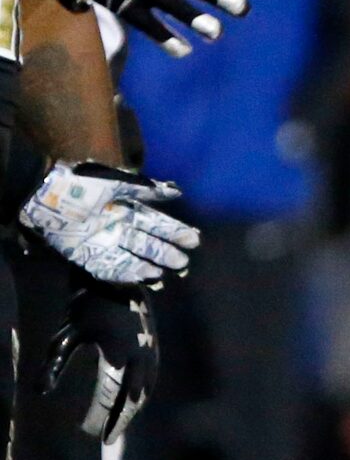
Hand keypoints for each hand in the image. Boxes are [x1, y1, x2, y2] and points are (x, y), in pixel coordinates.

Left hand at [20, 162, 199, 285]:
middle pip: (147, 244)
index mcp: (128, 210)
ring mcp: (104, 244)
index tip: (193, 240)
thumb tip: (178, 193)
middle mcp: (119, 229)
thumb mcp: (117, 183)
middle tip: (182, 262)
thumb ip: (146, 189)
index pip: (157, 224)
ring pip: (131, 258)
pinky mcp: (86, 256)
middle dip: (165, 253)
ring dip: (147, 266)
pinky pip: (108, 268)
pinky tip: (140, 276)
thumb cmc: (83, 185)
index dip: (175, 232)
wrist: (47, 193)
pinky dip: (124, 273)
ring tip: (162, 272)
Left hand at [45, 276, 156, 443]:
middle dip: (120, 421)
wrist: (117, 281)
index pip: (111, 397)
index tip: (90, 433)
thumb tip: (42, 393)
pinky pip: (151, 379)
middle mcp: (140, 357)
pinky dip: (141, 396)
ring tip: (118, 424)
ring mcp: (151, 353)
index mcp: (118, 356)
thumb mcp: (65, 337)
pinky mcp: (154, 348)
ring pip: (146, 391)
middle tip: (107, 440)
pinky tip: (131, 402)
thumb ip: (54, 365)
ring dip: (132, 410)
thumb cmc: (86, 309)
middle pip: (133, 400)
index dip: (101, 418)